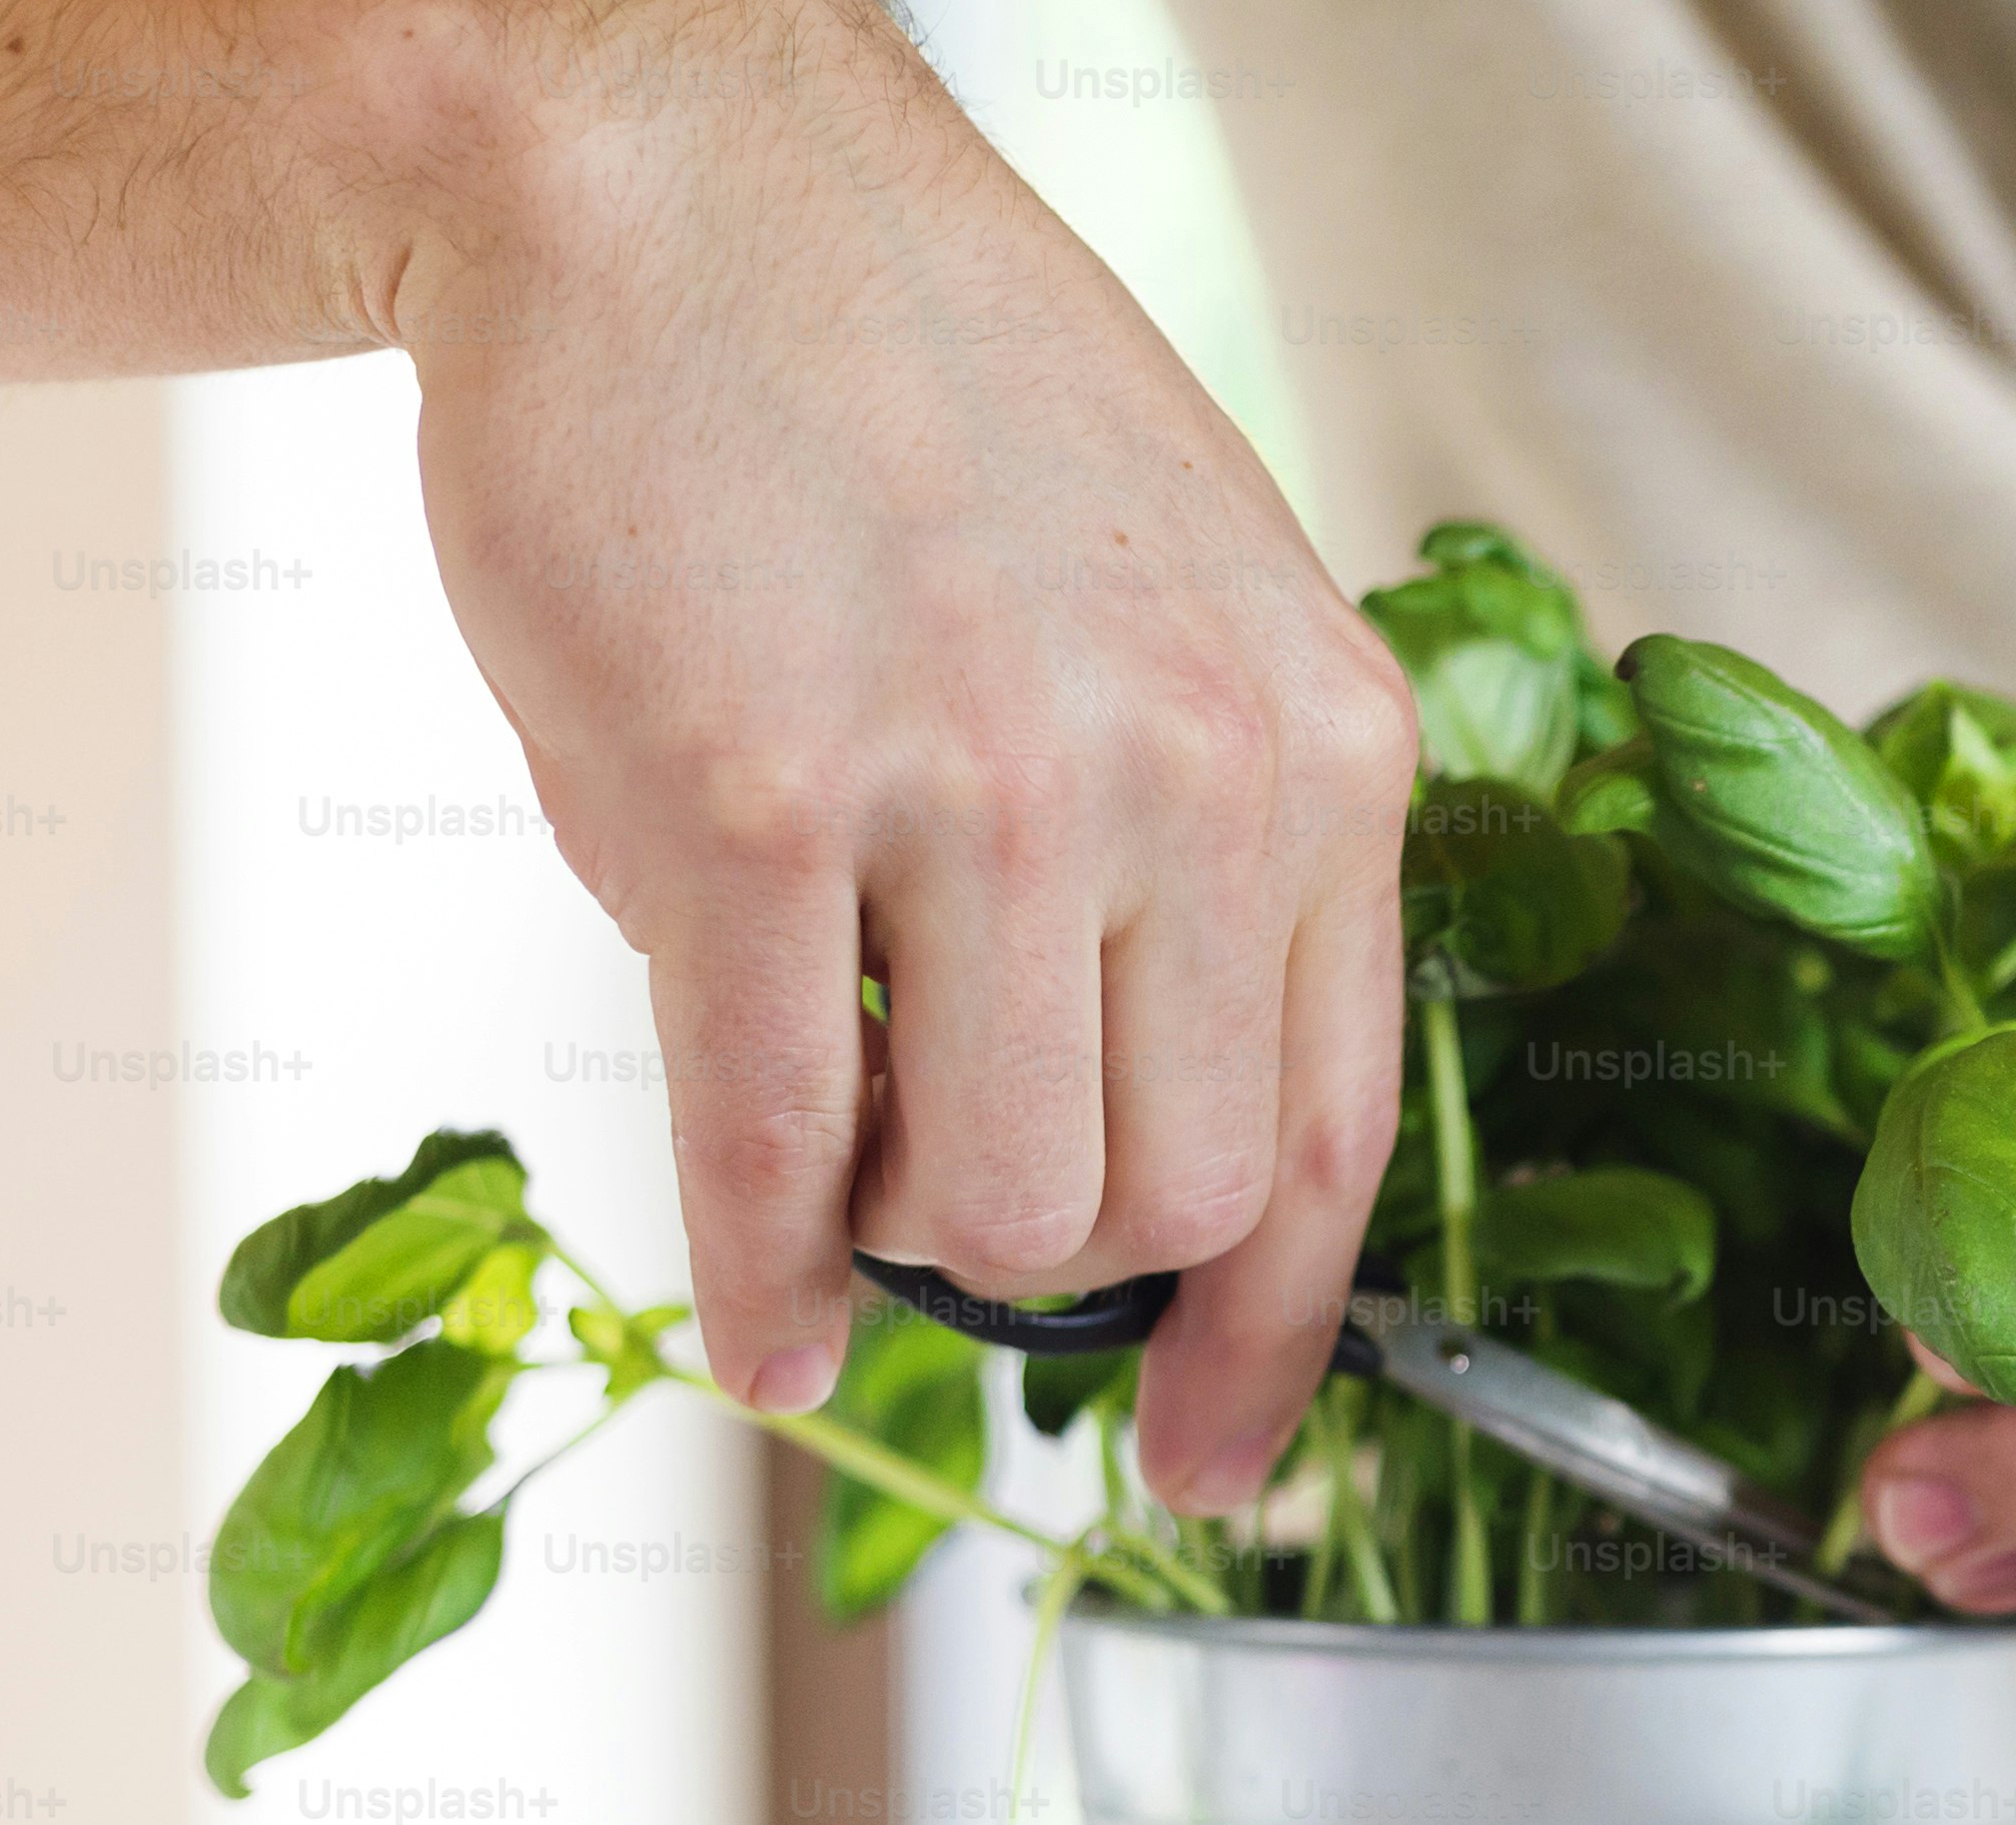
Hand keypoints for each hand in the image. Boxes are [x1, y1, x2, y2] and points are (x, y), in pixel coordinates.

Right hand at [403, 5, 1413, 1503]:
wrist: (674, 173)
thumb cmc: (924, 412)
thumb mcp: (1181, 623)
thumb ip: (1212, 874)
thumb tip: (1163, 1168)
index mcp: (1326, 750)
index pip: (1342, 1138)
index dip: (1280, 1342)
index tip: (1215, 1459)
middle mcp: (1192, 779)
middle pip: (1175, 1202)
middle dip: (1058, 1258)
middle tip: (947, 1187)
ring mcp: (977, 793)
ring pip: (1000, 1202)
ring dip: (910, 1234)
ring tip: (842, 1132)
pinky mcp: (744, 804)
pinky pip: (773, 1144)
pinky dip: (763, 1279)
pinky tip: (761, 1336)